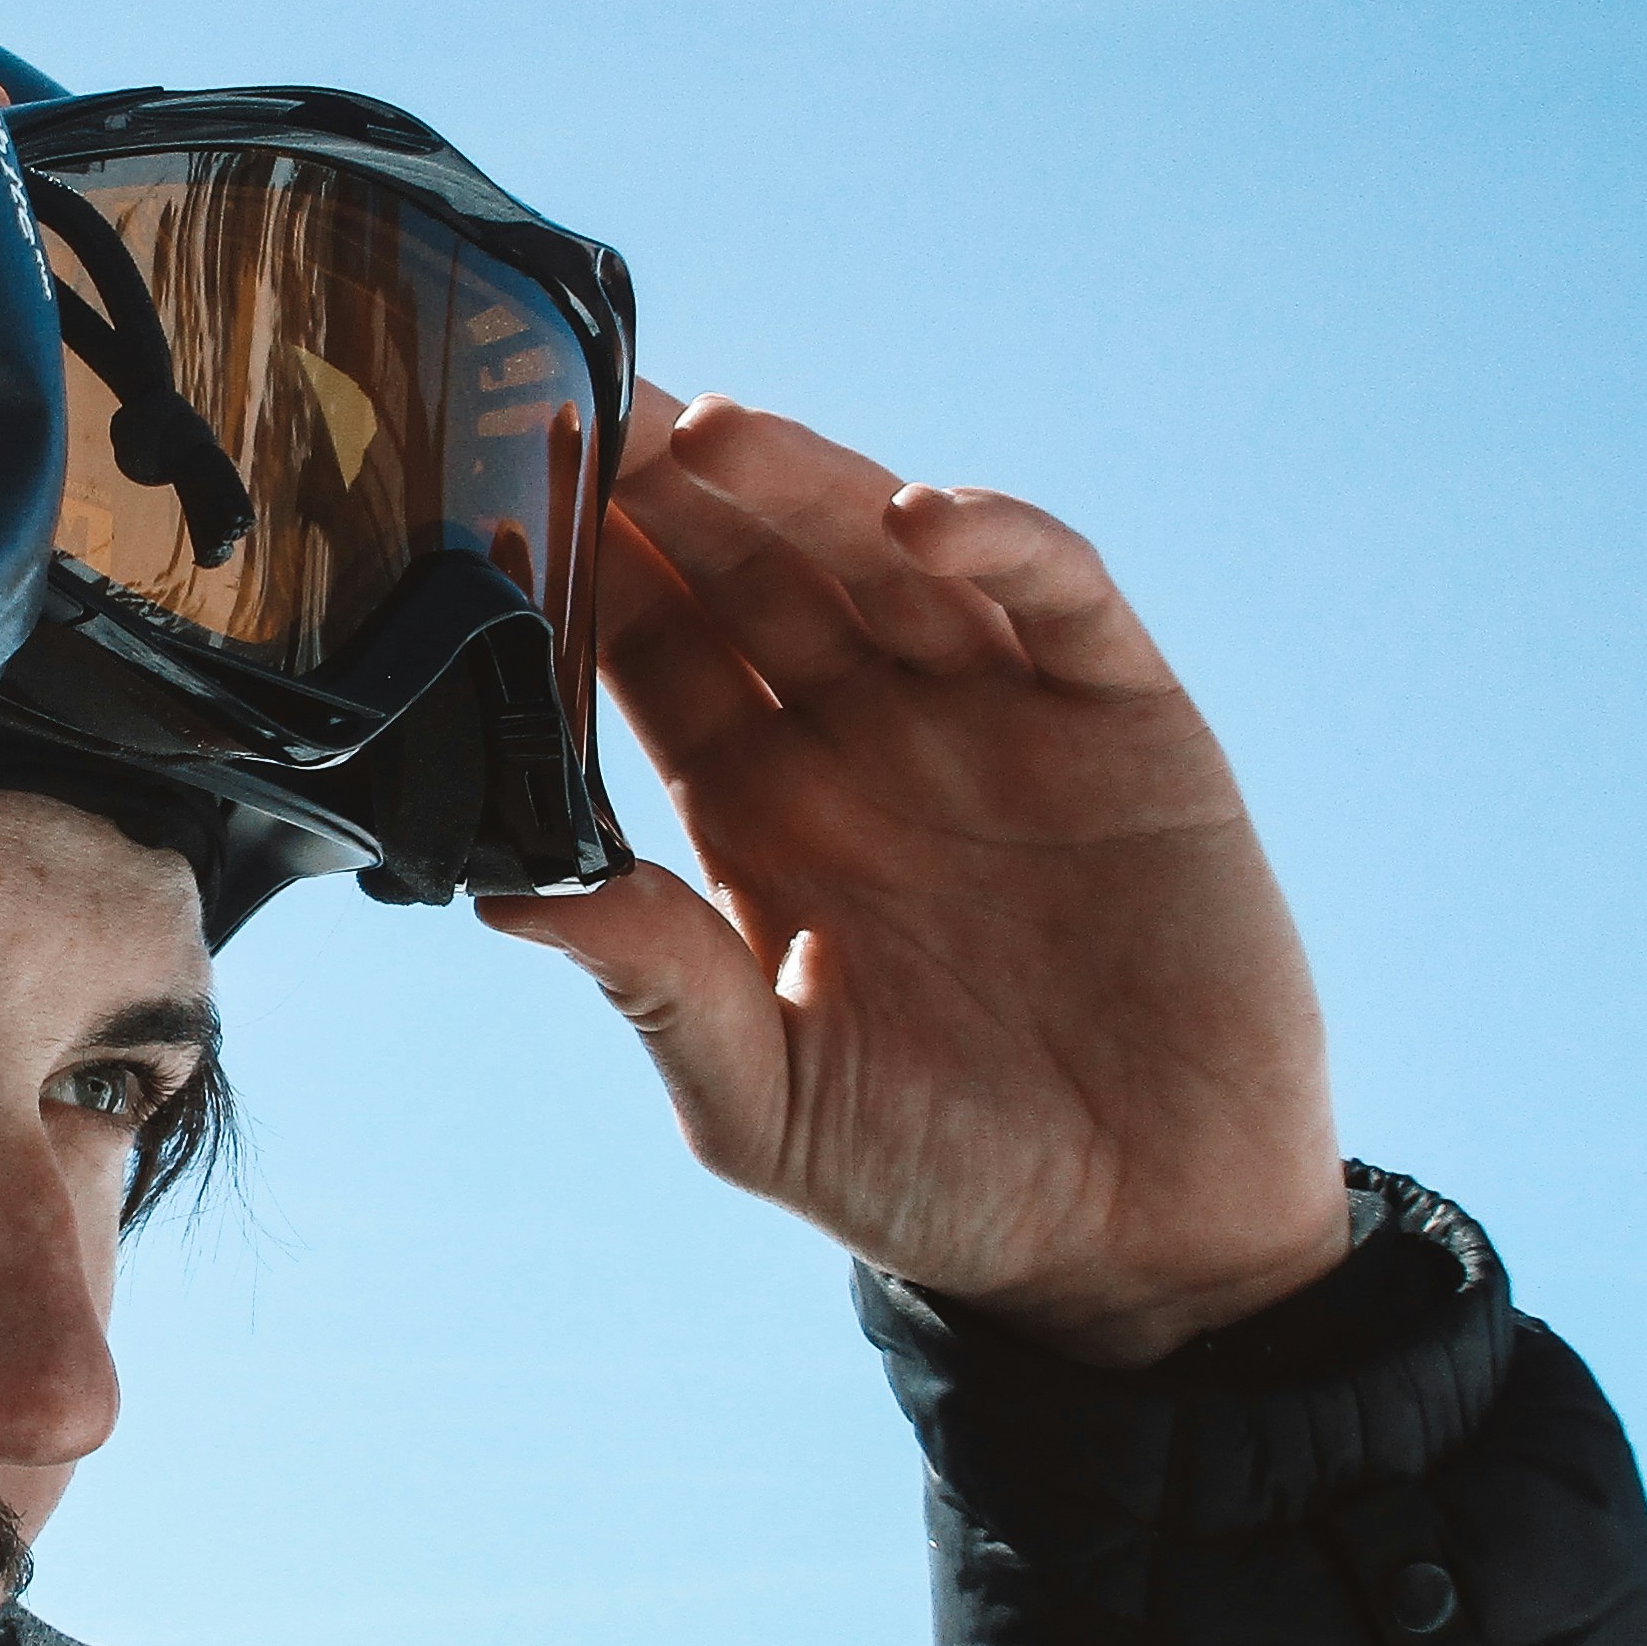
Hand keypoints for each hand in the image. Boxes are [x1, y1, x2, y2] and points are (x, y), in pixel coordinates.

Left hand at [483, 389, 1349, 1367]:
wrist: (1145, 1243)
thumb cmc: (937, 1179)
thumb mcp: (763, 1100)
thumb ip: (655, 980)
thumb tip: (503, 890)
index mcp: (759, 809)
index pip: (651, 653)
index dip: (585, 571)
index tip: (502, 500)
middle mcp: (866, 738)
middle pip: (750, 570)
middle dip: (669, 486)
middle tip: (585, 402)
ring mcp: (996, 714)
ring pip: (881, 552)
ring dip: (802, 484)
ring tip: (715, 434)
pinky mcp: (1125, 719)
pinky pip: (1056, 593)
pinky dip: (997, 539)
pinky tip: (920, 519)